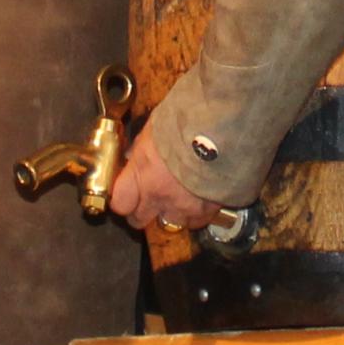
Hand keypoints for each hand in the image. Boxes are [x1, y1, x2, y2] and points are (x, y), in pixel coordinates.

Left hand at [107, 114, 214, 231]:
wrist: (223, 127)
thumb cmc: (188, 121)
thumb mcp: (154, 130)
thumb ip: (142, 149)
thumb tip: (135, 156)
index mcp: (142, 172)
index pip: (120, 203)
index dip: (123, 200)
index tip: (126, 195)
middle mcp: (158, 194)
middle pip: (139, 220)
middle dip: (141, 212)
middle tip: (149, 200)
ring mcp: (182, 206)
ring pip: (168, 224)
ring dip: (170, 214)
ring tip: (179, 198)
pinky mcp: (206, 211)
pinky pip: (195, 222)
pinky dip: (195, 215)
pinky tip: (199, 199)